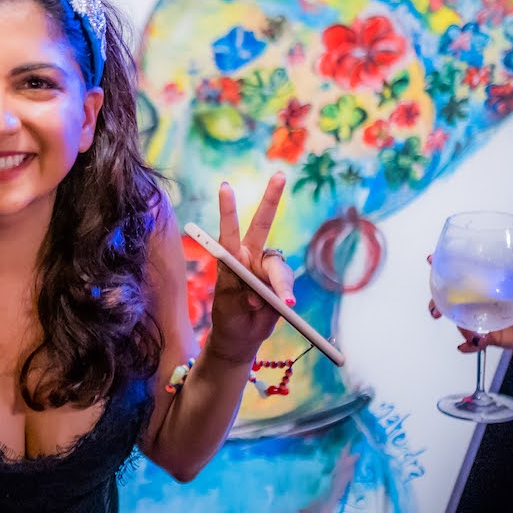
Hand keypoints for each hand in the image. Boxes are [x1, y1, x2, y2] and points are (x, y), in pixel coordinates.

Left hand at [206, 173, 295, 363]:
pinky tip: (284, 304)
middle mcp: (251, 257)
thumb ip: (242, 294)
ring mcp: (268, 268)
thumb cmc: (228, 316)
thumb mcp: (228, 304)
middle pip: (262, 225)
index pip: (228, 231)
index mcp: (231, 258)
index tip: (225, 187)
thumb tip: (257, 294)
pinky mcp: (282, 282)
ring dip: (278, 284)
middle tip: (279, 175)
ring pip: (278, 267)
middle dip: (271, 200)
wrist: (240, 336)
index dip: (228, 210)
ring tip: (277, 303)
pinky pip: (287, 284)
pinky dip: (285, 294)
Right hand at [429, 265, 512, 352]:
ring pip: (459, 319)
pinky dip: (469, 344)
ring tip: (467, 332)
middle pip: (451, 296)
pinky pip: (474, 341)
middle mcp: (481, 299)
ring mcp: (483, 318)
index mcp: (490, 282)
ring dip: (457, 325)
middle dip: (438, 300)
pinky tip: (465, 346)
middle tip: (436, 308)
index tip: (432, 260)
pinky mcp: (489, 335)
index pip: (463, 271)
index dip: (444, 265)